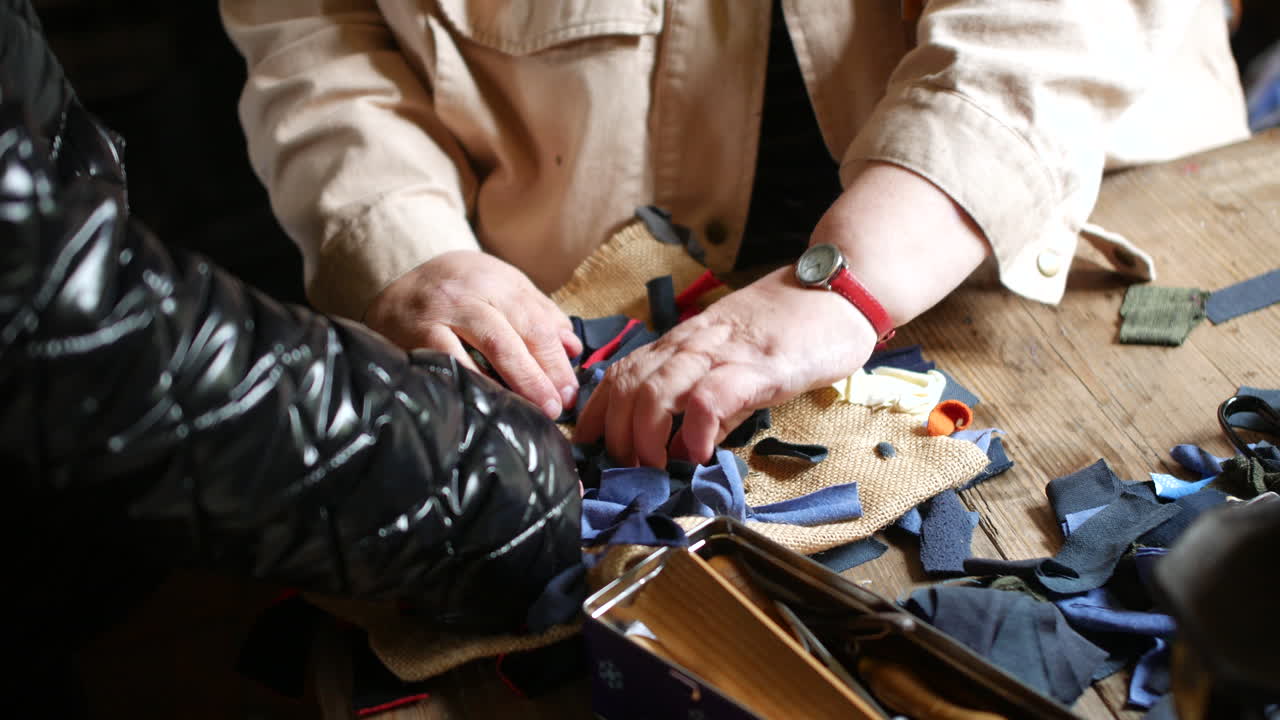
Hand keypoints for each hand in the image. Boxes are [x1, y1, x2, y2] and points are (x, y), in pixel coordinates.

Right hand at [365, 250, 581, 418]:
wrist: (391, 287)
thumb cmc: (455, 293)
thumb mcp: (497, 287)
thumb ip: (537, 313)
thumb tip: (572, 348)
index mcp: (495, 279)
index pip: (536, 320)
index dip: (556, 358)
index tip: (571, 390)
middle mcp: (470, 291)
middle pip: (517, 333)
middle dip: (542, 373)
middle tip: (559, 405)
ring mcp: (441, 312)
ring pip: (491, 345)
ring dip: (518, 381)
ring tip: (536, 409)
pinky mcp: (416, 336)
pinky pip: (453, 363)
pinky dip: (476, 383)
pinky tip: (494, 404)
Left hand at [573, 268, 878, 465]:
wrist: (839, 291)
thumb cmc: (791, 328)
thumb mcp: (737, 363)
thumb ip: (710, 401)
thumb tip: (685, 444)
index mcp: (685, 344)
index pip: (623, 373)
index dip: (598, 412)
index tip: (589, 446)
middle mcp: (693, 345)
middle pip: (629, 385)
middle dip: (617, 434)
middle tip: (626, 469)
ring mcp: (723, 353)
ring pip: (656, 390)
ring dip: (645, 436)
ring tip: (654, 467)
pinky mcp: (758, 367)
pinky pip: (710, 398)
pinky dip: (695, 431)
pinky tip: (697, 454)